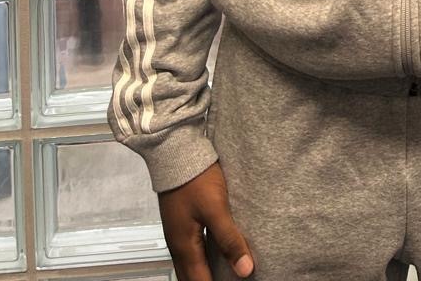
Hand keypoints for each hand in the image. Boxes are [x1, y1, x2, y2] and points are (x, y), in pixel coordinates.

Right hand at [159, 162, 254, 280]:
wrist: (176, 152)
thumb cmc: (195, 178)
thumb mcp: (216, 209)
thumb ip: (229, 239)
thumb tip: (245, 270)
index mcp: (185, 248)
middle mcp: (178, 246)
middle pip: (191, 278)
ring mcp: (177, 234)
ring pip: (189, 266)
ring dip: (203, 275)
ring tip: (221, 276)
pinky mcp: (181, 222)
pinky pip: (191, 251)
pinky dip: (202, 260)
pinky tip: (214, 255)